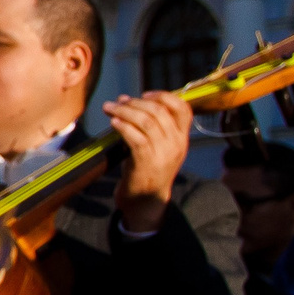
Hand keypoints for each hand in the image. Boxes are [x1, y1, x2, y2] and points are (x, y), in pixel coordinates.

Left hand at [104, 90, 192, 232]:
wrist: (146, 201)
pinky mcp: (147, 161)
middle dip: (135, 102)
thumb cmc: (147, 170)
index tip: (144, 93)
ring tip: (109, 108)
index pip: (184, 109)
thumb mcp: (158, 147)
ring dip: (124, 111)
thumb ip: (152, 127)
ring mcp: (163, 153)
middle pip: (159, 111)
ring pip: (146, 121)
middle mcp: (176, 144)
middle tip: (118, 101)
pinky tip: (113, 122)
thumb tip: (128, 100)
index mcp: (182, 138)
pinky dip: (123, 126)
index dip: (163, 96)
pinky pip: (135, 137)